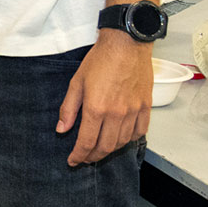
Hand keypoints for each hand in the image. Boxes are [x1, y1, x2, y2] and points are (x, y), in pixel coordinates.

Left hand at [57, 33, 152, 164]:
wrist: (126, 45)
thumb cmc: (100, 60)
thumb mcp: (76, 82)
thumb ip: (68, 108)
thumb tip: (61, 129)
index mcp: (96, 108)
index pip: (87, 142)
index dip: (79, 155)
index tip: (73, 161)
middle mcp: (117, 114)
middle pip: (106, 147)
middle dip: (93, 156)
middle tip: (85, 158)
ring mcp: (134, 111)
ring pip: (123, 142)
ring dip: (110, 150)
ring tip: (100, 150)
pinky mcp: (146, 107)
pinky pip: (140, 132)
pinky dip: (130, 140)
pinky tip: (122, 139)